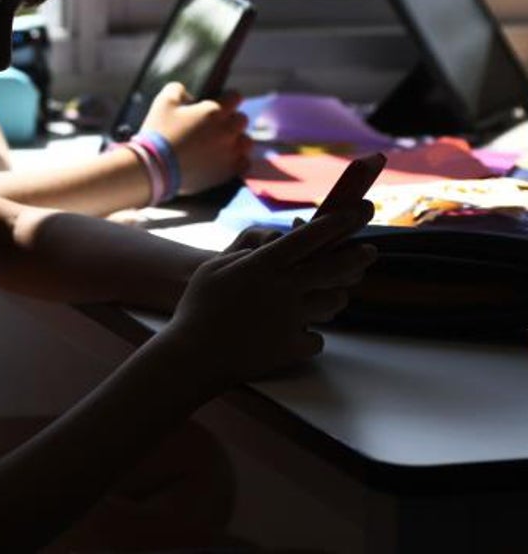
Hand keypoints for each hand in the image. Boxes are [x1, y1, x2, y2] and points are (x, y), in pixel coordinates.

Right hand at [139, 82, 251, 195]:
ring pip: (247, 142)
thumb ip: (178, 89)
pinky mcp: (228, 172)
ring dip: (237, 140)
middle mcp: (227, 130)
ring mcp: (230, 153)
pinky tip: (226, 161)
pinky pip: (245, 163)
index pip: (235, 97)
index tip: (220, 103)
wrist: (155, 168)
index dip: (227, 98)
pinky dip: (238, 161)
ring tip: (222, 145)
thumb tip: (188, 94)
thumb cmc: (159, 133)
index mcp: (214, 111)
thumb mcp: (163, 102)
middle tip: (215, 126)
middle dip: (231, 120)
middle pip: (242, 120)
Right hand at [162, 201, 376, 392]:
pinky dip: (308, 335)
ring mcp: (291, 318)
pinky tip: (295, 332)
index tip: (357, 211)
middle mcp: (283, 288)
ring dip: (334, 296)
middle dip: (358, 255)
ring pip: (333, 302)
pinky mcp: (293, 346)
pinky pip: (316, 337)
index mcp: (262, 265)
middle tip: (369, 250)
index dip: (336, 223)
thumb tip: (270, 248)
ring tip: (330, 294)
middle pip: (334, 267)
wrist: (195, 355)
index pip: (307, 238)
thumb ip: (245, 255)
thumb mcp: (215, 268)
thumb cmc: (198, 307)